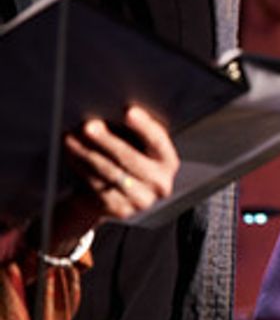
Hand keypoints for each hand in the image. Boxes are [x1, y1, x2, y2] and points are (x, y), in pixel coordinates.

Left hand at [51, 105, 178, 245]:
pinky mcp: (120, 209)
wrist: (110, 197)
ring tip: (71, 138)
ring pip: (110, 172)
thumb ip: (131, 133)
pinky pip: (97, 185)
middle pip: (130, 158)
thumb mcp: (135, 147)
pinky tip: (72, 155)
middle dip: (107, 139)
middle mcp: (160, 183)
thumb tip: (111, 110)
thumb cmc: (123, 162)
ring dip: (87, 152)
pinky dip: (81, 168)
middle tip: (89, 126)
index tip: (129, 111)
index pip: (158, 142)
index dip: (144, 126)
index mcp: (168, 163)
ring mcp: (141, 200)